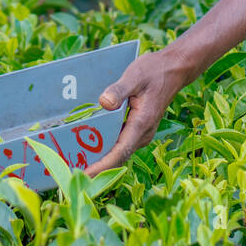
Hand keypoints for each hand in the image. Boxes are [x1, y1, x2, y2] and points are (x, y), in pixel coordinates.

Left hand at [84, 48, 188, 177]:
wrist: (174, 70)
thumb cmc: (154, 71)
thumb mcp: (135, 75)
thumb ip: (119, 90)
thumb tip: (104, 103)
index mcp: (141, 123)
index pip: (120, 152)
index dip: (102, 166)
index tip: (85, 176)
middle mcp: (142, 133)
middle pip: (118, 157)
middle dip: (96, 167)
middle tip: (70, 171)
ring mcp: (141, 133)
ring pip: (119, 152)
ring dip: (100, 159)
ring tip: (75, 162)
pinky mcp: (138, 129)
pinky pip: (121, 144)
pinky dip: (106, 148)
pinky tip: (89, 145)